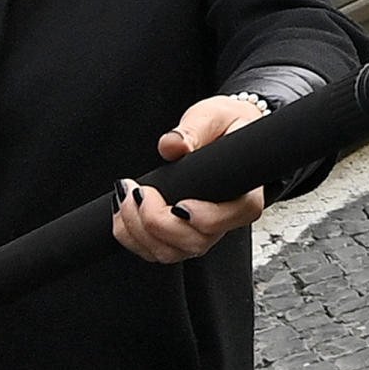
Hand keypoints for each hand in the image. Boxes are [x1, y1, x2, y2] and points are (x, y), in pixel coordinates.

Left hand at [112, 96, 270, 263]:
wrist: (224, 135)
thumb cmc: (226, 128)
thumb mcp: (213, 117)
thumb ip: (194, 130)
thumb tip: (171, 144)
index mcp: (244, 194)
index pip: (232, 217)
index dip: (204, 218)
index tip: (178, 203)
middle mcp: (225, 220)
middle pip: (194, 243)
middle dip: (155, 222)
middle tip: (137, 190)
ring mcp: (201, 232)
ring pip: (169, 253)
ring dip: (137, 229)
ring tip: (126, 195)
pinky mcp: (179, 235)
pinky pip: (152, 251)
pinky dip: (130, 235)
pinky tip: (124, 209)